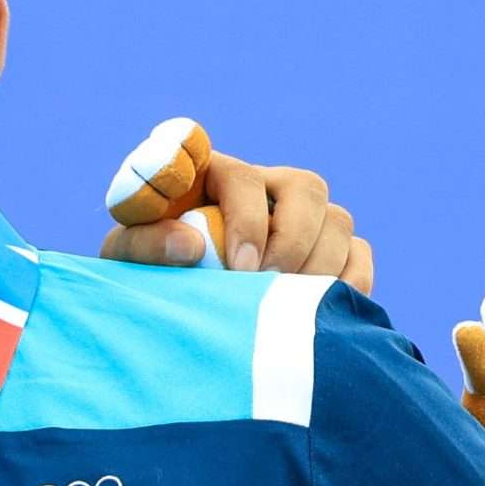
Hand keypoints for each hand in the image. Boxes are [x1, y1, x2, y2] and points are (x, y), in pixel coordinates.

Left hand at [101, 144, 375, 293]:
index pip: (243, 176)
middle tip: (266, 285)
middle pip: (306, 187)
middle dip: (292, 239)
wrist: (173, 303)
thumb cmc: (146, 269)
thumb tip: (190, 246)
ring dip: (319, 264)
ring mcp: (305, 216)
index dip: (247, 218)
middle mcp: (267, 187)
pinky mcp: (332, 249)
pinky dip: (350, 281)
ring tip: (285, 304)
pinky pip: (360, 253)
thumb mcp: (125, 256)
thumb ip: (143, 243)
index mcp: (214, 174)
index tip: (238, 267)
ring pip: (338, 220)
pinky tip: (320, 311)